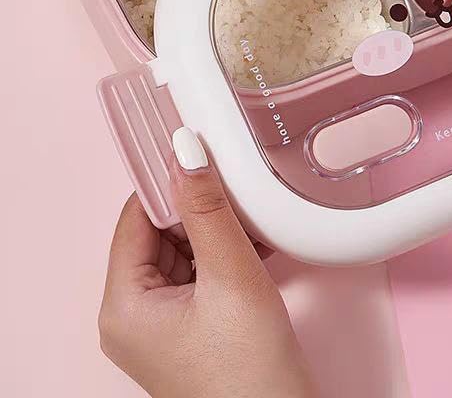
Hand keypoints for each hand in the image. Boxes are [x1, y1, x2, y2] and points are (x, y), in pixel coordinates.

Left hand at [99, 128, 317, 397]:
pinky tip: (258, 238)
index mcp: (124, 305)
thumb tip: (186, 151)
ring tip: (251, 211)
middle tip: (235, 180)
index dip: (167, 182)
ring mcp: (164, 324)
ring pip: (186, 250)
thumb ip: (208, 210)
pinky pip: (203, 272)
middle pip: (161, 233)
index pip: (135, 218)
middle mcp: (135, 315)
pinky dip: (228, 252)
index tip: (197, 149)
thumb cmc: (249, 370)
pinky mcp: (193, 327)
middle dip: (200, 206)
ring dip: (219, 228)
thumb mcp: (231, 276)